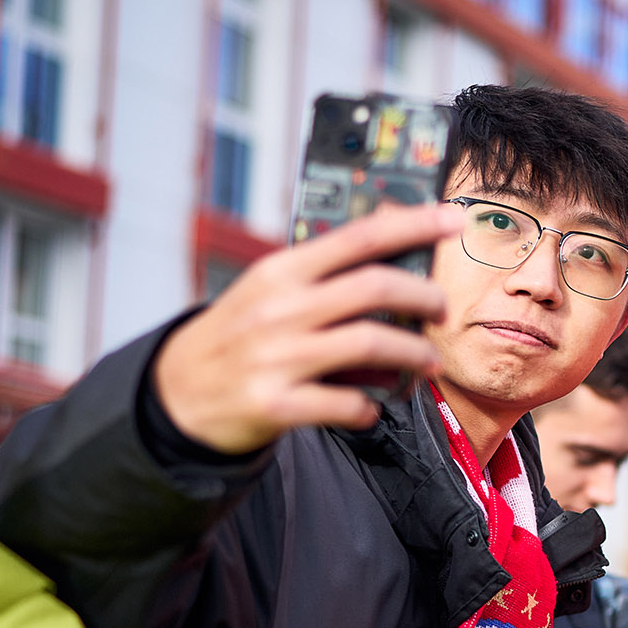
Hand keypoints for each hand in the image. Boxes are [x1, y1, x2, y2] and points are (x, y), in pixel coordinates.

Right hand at [153, 203, 463, 453]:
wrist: (175, 393)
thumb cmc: (237, 337)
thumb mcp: (267, 291)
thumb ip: (322, 277)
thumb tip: (394, 258)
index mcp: (281, 272)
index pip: (358, 237)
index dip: (412, 224)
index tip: (451, 220)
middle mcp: (279, 309)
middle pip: (375, 288)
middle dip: (424, 296)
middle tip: (441, 308)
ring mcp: (276, 357)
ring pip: (372, 344)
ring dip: (414, 354)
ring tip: (428, 362)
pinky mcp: (274, 404)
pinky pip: (346, 403)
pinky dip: (369, 406)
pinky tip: (370, 406)